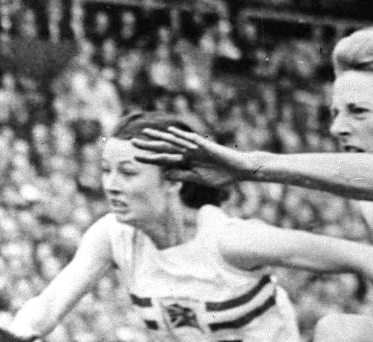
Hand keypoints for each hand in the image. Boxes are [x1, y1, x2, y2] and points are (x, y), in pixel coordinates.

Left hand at [131, 127, 251, 187]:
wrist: (240, 170)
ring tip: (146, 133)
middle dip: (150, 145)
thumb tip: (166, 175)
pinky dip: (181, 135)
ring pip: (175, 141)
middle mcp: (189, 151)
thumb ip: (183, 176)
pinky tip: (170, 132)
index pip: (165, 159)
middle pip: (165, 147)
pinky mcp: (206, 146)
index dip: (150, 158)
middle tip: (132, 142)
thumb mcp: (199, 178)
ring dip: (161, 137)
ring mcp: (197, 147)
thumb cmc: (222, 175)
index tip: (135, 157)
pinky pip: (191, 139)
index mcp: (187, 160)